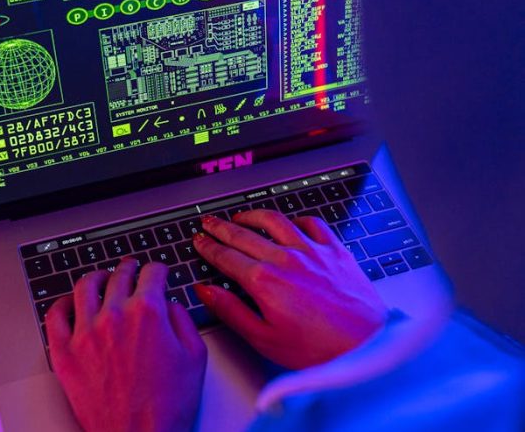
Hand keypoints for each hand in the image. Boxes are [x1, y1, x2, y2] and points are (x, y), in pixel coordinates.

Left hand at [46, 260, 206, 431]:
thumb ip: (183, 319)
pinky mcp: (64, 354)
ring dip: (97, 277)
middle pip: (119, 276)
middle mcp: (114, 316)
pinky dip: (63, 303)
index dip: (158, 269)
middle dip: (130, 268)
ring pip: (85, 287)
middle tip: (132, 269)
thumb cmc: (167, 407)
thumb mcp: (195, 356)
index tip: (158, 272)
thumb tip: (170, 304)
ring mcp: (85, 334)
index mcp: (147, 313)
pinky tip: (71, 303)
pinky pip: (55, 316)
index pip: (151, 273)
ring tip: (101, 278)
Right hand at [193, 211, 386, 368]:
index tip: (200, 241)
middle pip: (244, 234)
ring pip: (276, 221)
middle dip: (222, 227)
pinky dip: (296, 219)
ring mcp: (312, 251)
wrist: (365, 347)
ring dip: (253, 215)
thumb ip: (230, 311)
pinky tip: (291, 223)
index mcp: (264, 281)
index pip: (226, 256)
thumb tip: (207, 291)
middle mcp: (286, 259)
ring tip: (241, 216)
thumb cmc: (317, 350)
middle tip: (210, 222)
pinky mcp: (334, 251)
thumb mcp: (263, 338)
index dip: (209, 247)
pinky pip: (312, 223)